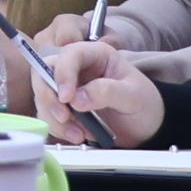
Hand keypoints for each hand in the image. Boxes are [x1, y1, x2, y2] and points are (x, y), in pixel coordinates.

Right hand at [48, 40, 165, 144]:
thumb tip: (76, 99)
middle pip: (44, 74)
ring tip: (79, 134)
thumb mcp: (133, 95)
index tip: (66, 98)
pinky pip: (49, 116)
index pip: (69, 55)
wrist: (147, 126)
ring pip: (43, 97)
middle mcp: (77, 69)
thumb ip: (107, 92)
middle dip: (49, 98)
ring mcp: (68, 89)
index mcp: (95, 55)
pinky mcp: (64, 108)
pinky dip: (59, 129)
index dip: (63, 74)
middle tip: (63, 117)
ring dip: (55, 118)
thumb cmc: (144, 103)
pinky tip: (79, 135)